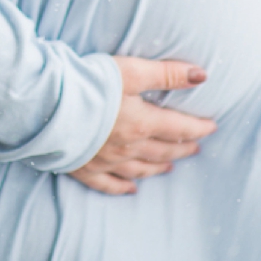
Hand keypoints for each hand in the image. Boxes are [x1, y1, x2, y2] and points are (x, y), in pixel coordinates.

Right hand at [70, 56, 215, 195]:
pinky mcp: (85, 168)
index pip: (179, 129)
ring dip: (158, 168)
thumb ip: (167, 73)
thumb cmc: (90, 84)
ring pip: (141, 170)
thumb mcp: (132, 71)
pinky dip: (123, 187)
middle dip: (182, 149)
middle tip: (195, 148)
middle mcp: (128, 147)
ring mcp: (107, 161)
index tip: (212, 128)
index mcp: (142, 123)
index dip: (197, 128)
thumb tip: (202, 75)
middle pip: (163, 152)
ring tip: (170, 167)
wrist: (48, 107)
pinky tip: (132, 189)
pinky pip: (109, 184)